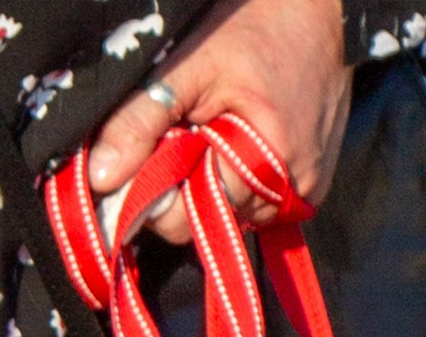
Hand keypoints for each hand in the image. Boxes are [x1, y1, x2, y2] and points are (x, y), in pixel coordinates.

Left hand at [86, 0, 351, 241]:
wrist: (325, 11)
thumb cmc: (255, 27)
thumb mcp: (189, 65)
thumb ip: (141, 118)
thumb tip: (100, 176)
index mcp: (256, 165)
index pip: (181, 221)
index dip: (153, 192)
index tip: (147, 152)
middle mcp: (284, 194)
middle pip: (205, 226)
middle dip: (182, 188)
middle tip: (184, 132)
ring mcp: (300, 196)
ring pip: (229, 219)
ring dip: (210, 186)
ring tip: (215, 132)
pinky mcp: (309, 193)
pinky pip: (255, 207)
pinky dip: (236, 183)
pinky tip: (238, 143)